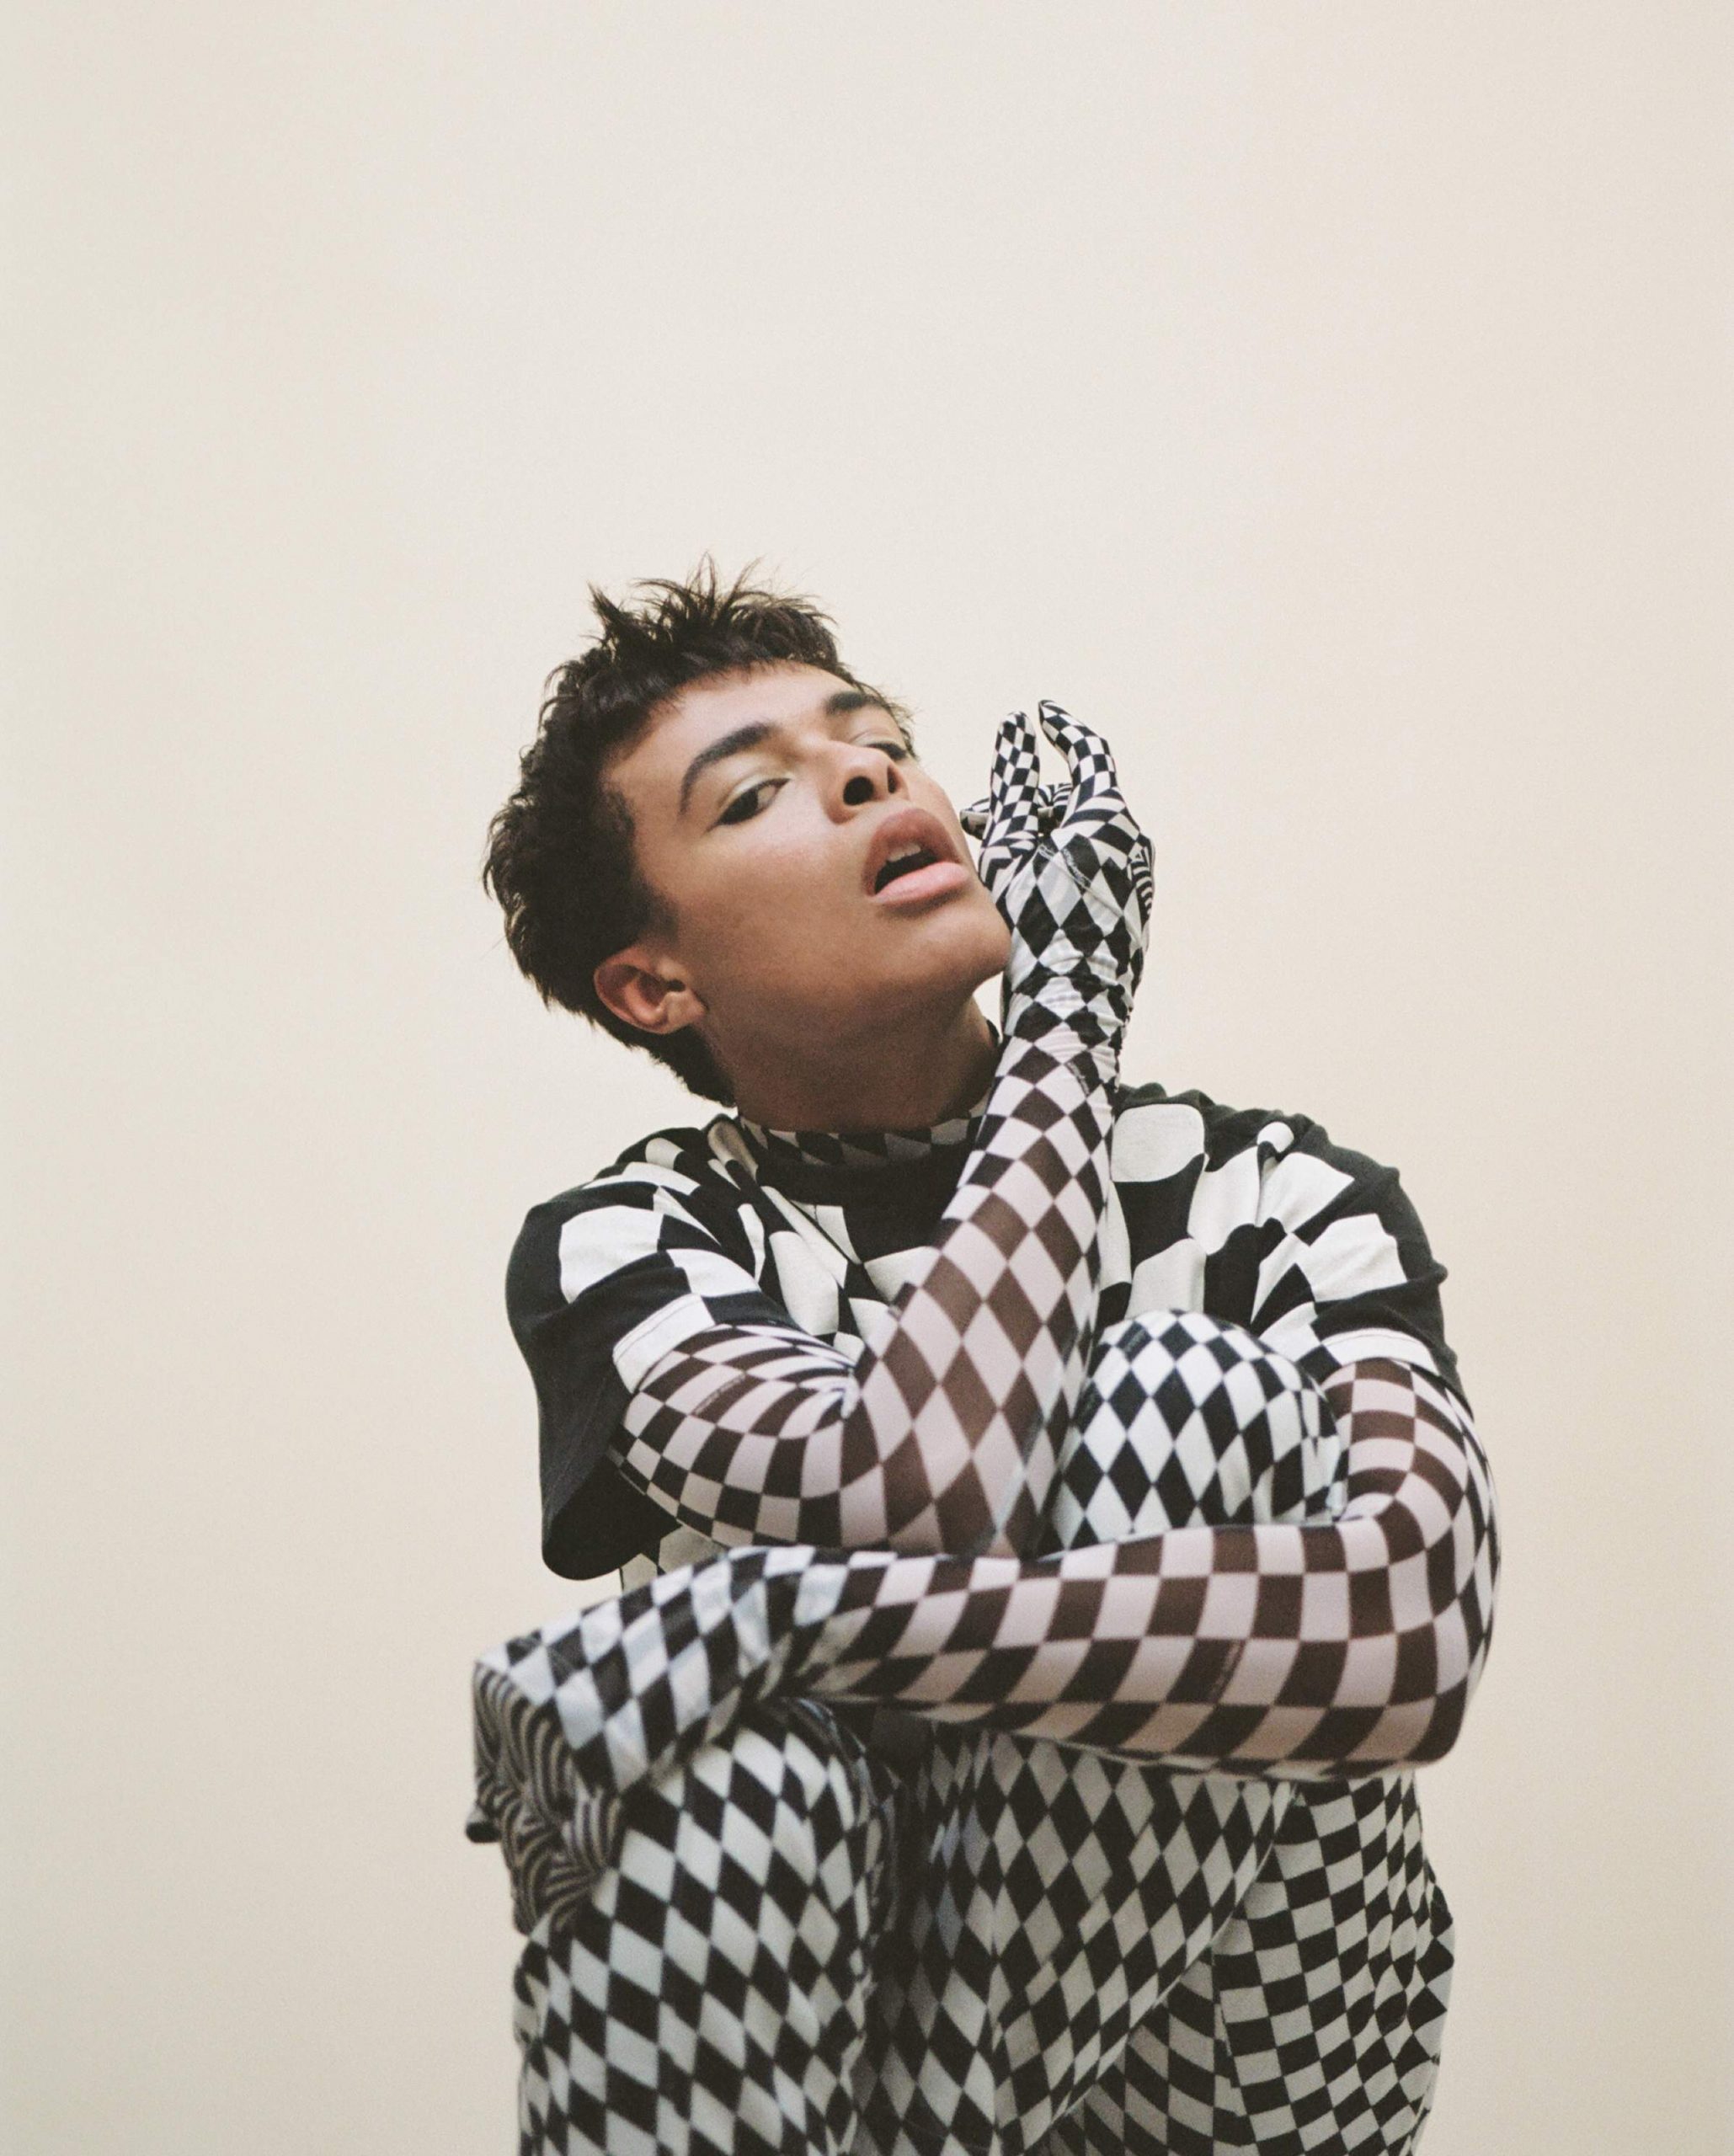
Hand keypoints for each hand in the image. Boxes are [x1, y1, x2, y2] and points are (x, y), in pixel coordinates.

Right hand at [960, 702, 1152, 1058]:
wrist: (1071, 1010)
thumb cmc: (1036, 926)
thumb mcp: (1010, 849)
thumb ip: (1011, 785)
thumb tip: (1015, 730)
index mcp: (1110, 819)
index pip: (1089, 753)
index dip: (1062, 730)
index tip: (1040, 716)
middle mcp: (1133, 844)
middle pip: (1076, 804)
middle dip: (1026, 805)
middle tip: (976, 820)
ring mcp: (1136, 881)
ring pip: (1081, 840)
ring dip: (1036, 839)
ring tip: (992, 862)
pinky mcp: (1131, 913)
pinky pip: (1092, 871)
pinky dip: (1056, 866)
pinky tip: (1021, 892)